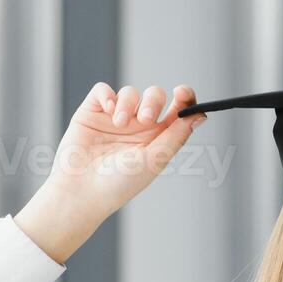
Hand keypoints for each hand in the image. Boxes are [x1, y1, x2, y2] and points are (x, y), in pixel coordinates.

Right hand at [15, 83, 205, 263]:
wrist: (82, 191)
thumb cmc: (120, 183)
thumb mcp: (154, 159)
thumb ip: (176, 136)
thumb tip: (201, 115)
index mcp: (158, 138)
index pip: (177, 110)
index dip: (185, 97)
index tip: (182, 93)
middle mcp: (138, 126)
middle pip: (154, 96)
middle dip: (153, 101)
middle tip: (145, 119)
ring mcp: (115, 118)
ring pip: (129, 93)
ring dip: (127, 104)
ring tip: (119, 123)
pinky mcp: (92, 112)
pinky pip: (102, 90)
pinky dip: (107, 95)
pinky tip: (109, 110)